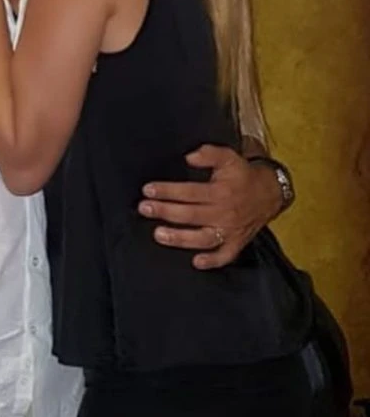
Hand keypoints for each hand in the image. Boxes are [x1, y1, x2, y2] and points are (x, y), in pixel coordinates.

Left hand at [138, 144, 283, 269]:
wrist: (271, 193)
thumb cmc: (243, 175)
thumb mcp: (229, 157)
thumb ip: (209, 154)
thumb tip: (189, 156)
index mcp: (221, 191)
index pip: (190, 192)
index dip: (168, 191)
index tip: (148, 190)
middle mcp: (224, 213)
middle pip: (191, 215)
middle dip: (165, 212)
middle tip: (144, 209)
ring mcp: (230, 230)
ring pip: (203, 238)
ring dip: (180, 238)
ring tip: (158, 235)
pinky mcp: (237, 243)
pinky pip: (225, 255)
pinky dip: (213, 261)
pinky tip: (196, 262)